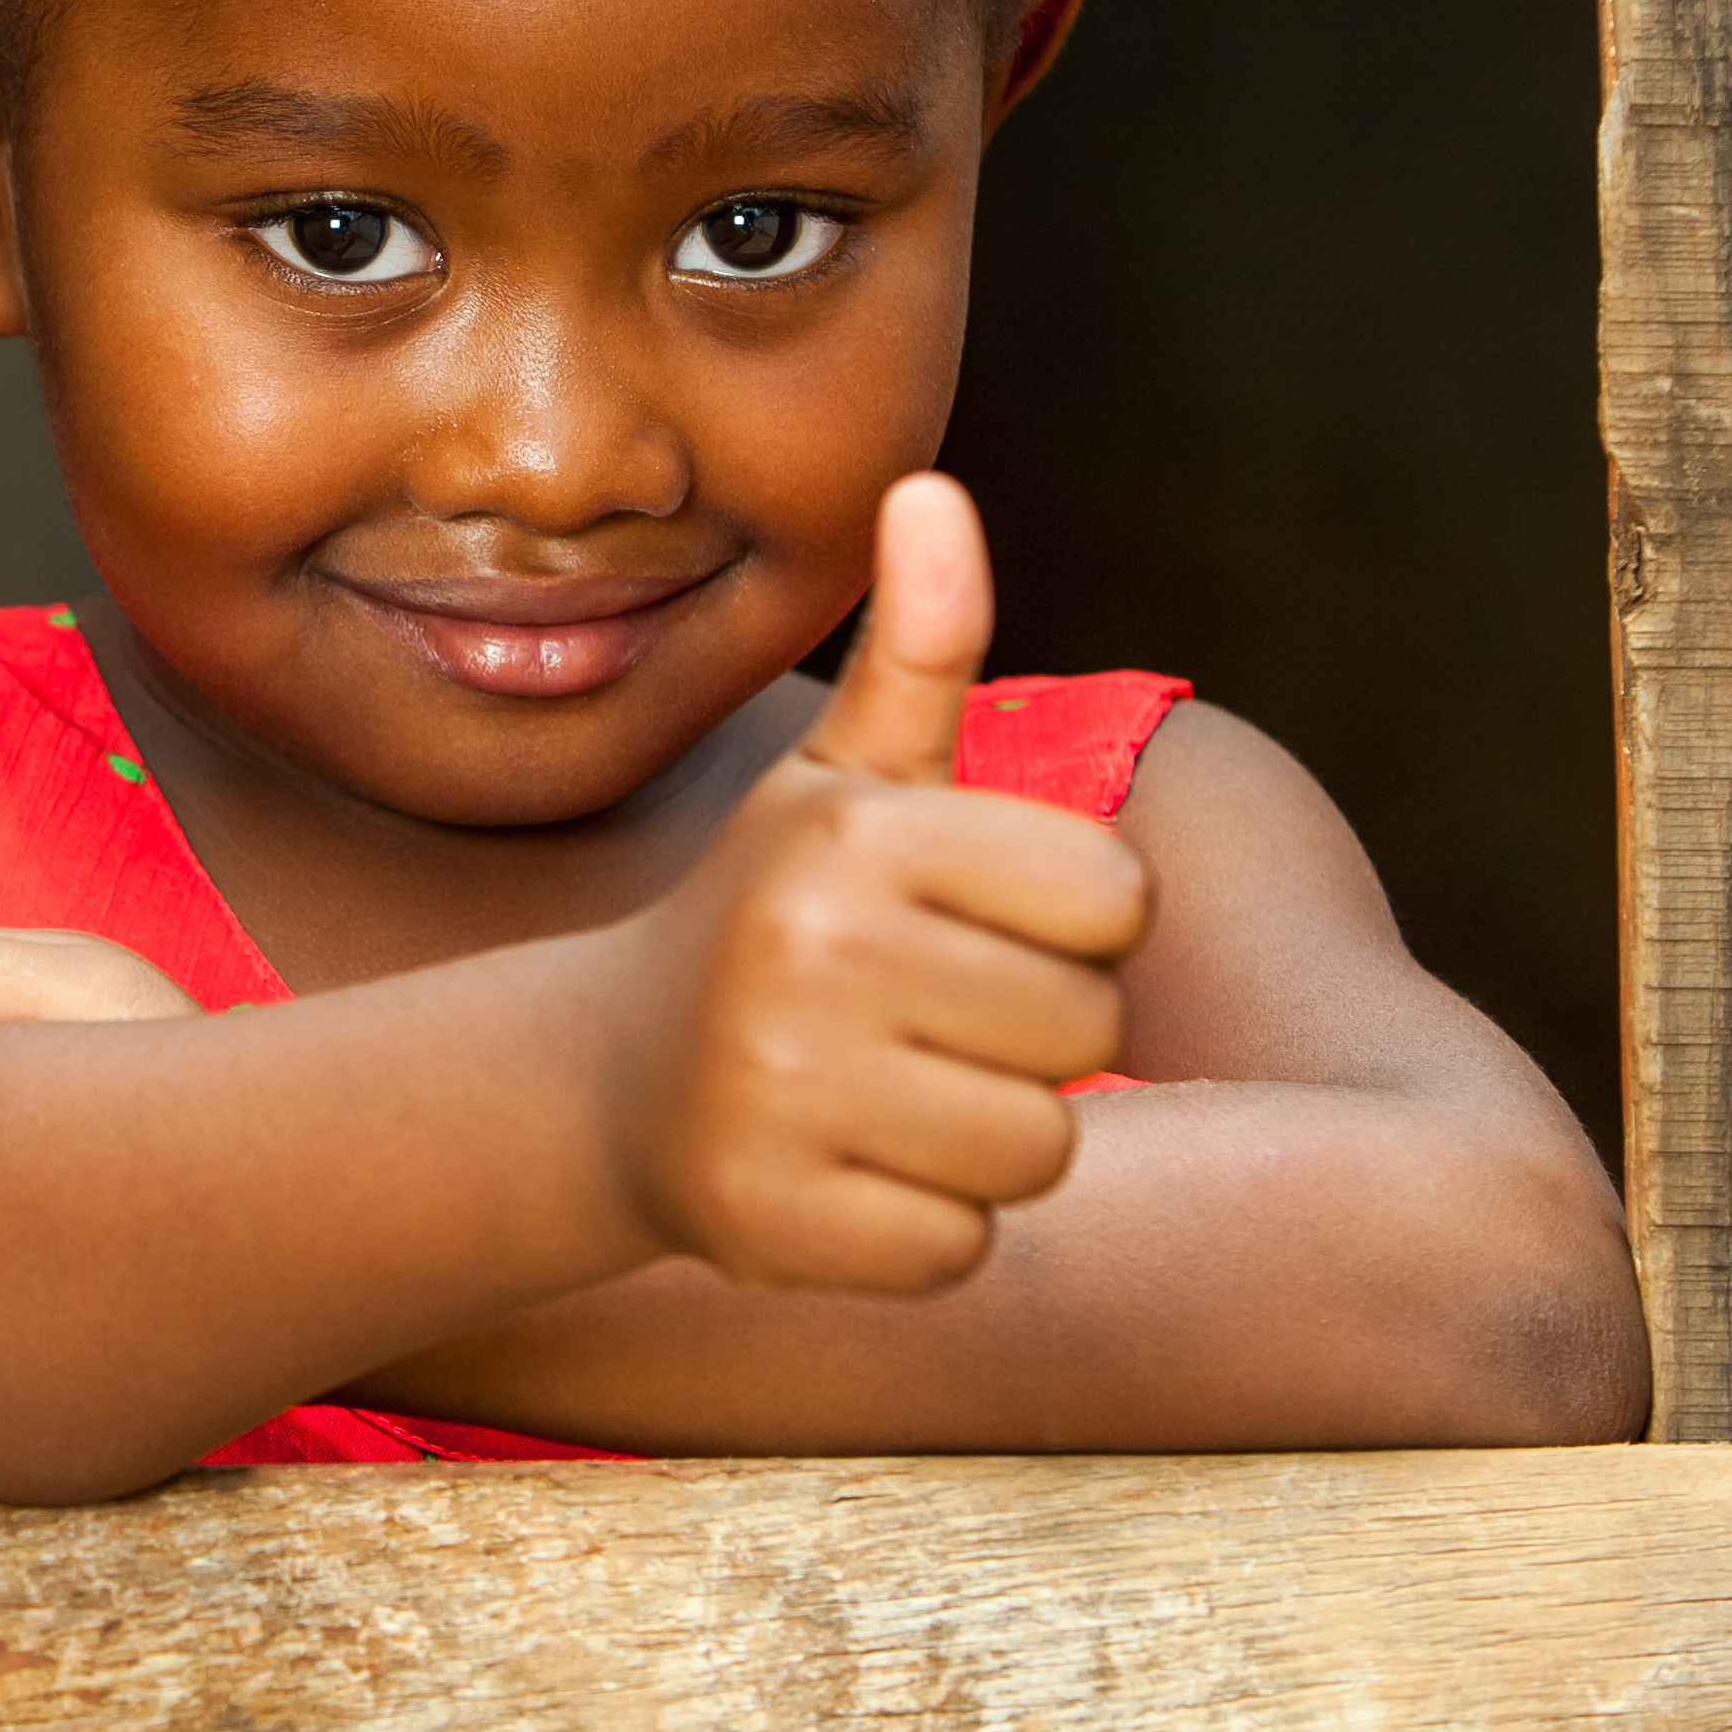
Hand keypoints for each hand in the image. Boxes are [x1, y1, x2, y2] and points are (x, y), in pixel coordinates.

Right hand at [597, 472, 1153, 1292]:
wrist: (615, 1076)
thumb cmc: (784, 909)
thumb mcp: (848, 776)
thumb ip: (920, 646)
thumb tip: (931, 485)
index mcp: (858, 832)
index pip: (1117, 897)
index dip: (1071, 918)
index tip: (980, 918)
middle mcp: (816, 954)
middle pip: (1087, 1028)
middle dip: (1034, 1032)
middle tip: (929, 1015)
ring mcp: (788, 1096)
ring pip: (1037, 1148)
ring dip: (987, 1135)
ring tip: (895, 1091)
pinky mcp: (779, 1225)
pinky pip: (961, 1246)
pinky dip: (926, 1224)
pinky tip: (852, 1170)